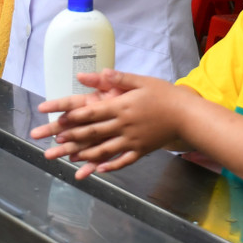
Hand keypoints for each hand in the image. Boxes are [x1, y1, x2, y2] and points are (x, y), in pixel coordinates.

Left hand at [30, 69, 183, 178]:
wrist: (187, 115)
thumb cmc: (164, 94)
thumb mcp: (141, 81)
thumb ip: (118, 78)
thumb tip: (98, 72)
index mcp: (122, 107)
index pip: (92, 113)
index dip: (72, 117)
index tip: (57, 121)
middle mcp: (124, 125)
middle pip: (93, 133)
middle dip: (72, 137)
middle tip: (55, 142)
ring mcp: (132, 140)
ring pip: (105, 150)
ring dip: (85, 154)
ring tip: (70, 158)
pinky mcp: (141, 150)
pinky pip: (123, 161)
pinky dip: (110, 166)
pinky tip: (98, 170)